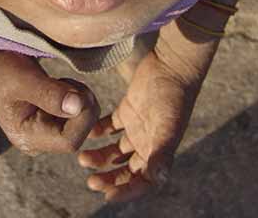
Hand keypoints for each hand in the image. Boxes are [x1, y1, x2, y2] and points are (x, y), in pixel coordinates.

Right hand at [0, 48, 99, 154]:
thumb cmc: (0, 72)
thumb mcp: (24, 79)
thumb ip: (50, 94)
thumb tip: (78, 107)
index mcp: (29, 138)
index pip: (70, 141)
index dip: (82, 117)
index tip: (76, 90)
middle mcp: (38, 142)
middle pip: (79, 133)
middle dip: (83, 107)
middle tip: (67, 81)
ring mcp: (44, 133)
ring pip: (80, 124)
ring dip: (80, 100)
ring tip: (59, 82)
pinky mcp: (49, 121)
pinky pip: (75, 116)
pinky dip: (76, 98)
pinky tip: (59, 86)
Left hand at [77, 47, 199, 202]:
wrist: (172, 64)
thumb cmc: (175, 97)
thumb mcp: (168, 126)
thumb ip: (161, 153)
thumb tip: (158, 179)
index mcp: (159, 151)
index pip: (142, 181)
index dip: (125, 191)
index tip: (106, 194)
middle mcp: (147, 143)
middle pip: (126, 169)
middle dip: (109, 177)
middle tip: (90, 178)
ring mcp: (137, 127)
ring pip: (115, 150)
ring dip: (100, 157)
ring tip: (82, 157)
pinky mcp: (128, 109)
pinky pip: (110, 126)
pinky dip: (98, 131)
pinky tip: (88, 133)